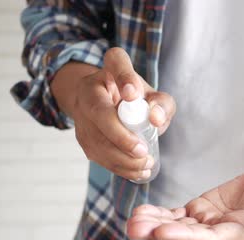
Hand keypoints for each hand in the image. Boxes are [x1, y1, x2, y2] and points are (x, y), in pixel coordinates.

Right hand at [53, 47, 175, 180]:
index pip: (116, 62)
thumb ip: (162, 104)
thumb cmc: (136, 101)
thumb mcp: (154, 97)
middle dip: (120, 136)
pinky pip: (98, 155)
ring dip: (122, 158)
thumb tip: (156, 119)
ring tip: (146, 165)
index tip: (133, 94)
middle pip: (99, 111)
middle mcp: (90, 87)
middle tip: (142, 151)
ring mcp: (81, 113)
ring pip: (96, 138)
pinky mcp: (81, 137)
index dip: (124, 78)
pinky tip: (137, 172)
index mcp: (112, 68)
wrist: (110, 108)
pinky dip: (119, 167)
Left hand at [126, 168, 243, 239]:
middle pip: (189, 238)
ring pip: (179, 227)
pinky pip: (178, 214)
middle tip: (135, 229)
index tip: (163, 231)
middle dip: (162, 234)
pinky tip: (141, 211)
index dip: (188, 237)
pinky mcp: (204, 208)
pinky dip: (160, 214)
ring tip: (131, 221)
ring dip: (155, 225)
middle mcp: (224, 232)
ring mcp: (212, 221)